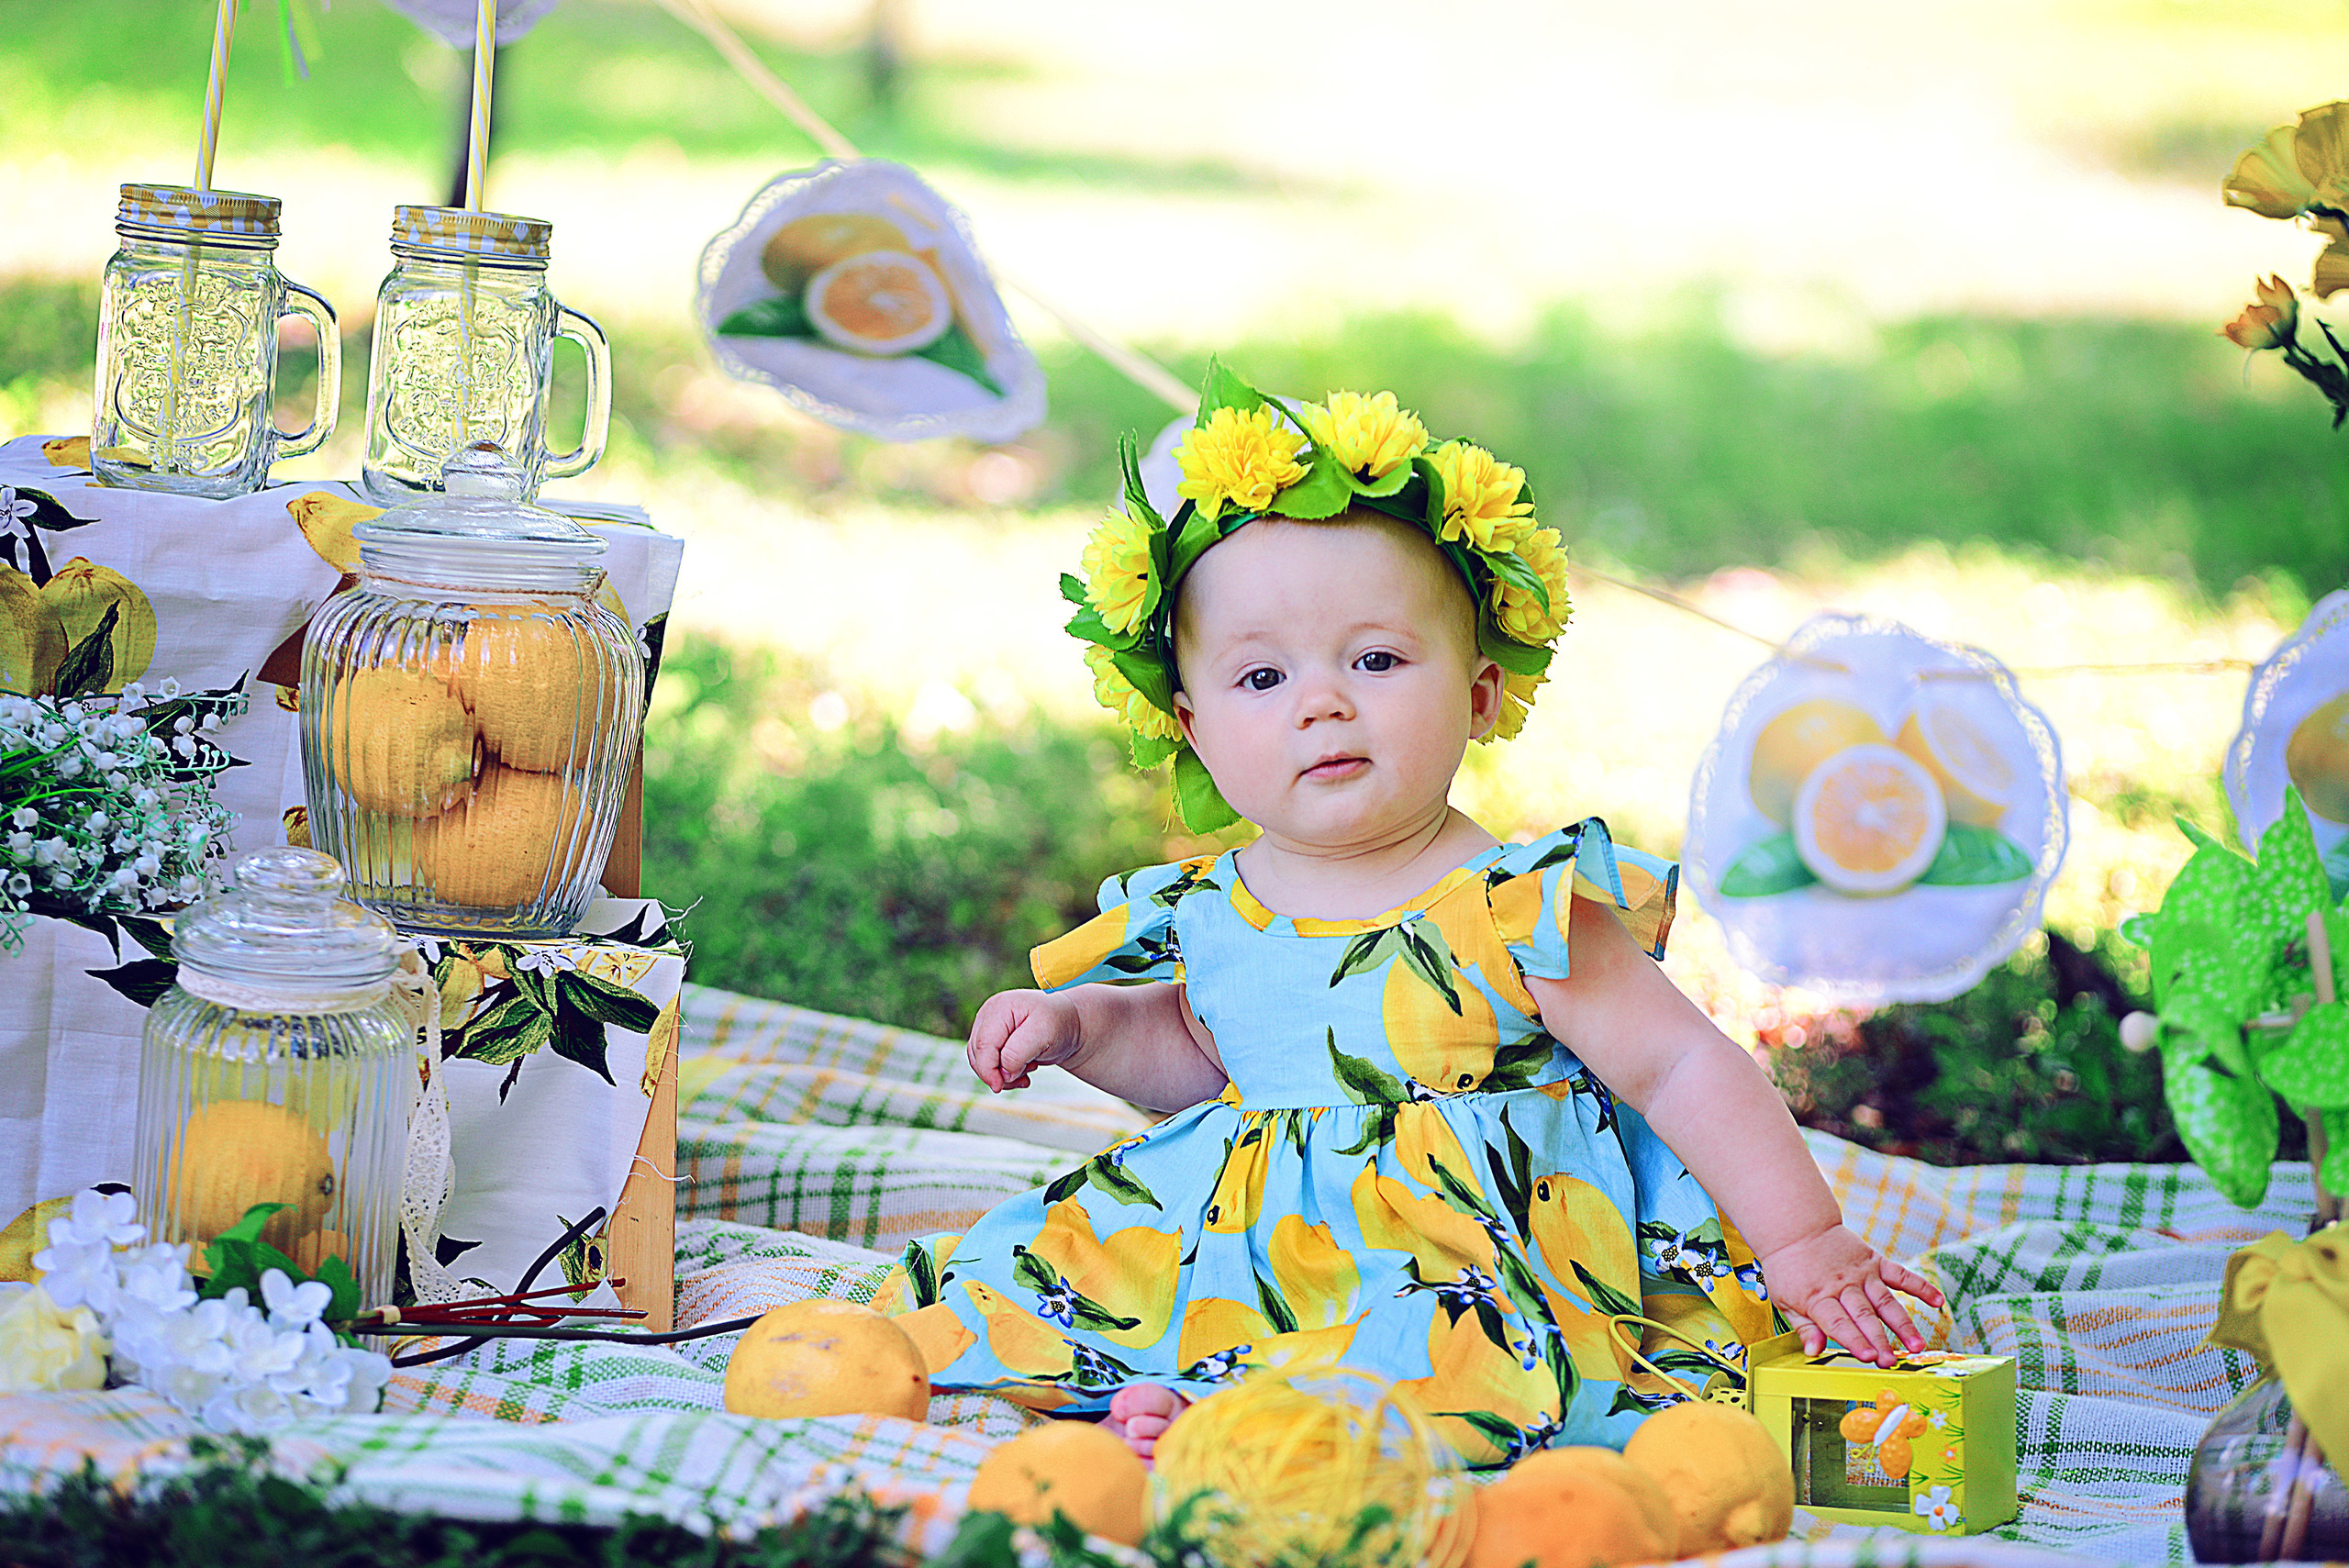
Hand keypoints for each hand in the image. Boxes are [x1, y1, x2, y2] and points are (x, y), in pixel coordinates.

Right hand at [965, 988, 1082, 1092]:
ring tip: (1030, 1068)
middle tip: (1028, 1072)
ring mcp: (988, 1027)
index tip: (1000, 1086)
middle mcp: (989, 1014)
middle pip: (979, 1054)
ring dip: (1003, 1075)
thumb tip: (1003, 1072)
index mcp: (1000, 1007)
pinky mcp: (992, 1040)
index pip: (983, 1044)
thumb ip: (1018, 1052)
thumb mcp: (1044, 1034)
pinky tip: (1024, 1071)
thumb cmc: (1058, 1024)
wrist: (1068, 1024)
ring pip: (980, 1061)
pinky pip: (987, 1064)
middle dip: (998, 1072)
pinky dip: (1004, 1074)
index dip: (988, 1069)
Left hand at [1759, 1224, 1944, 1366]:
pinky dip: (1920, 1286)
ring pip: (1886, 1302)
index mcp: (1818, 1297)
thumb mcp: (1784, 1300)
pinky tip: (1937, 1301)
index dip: (1854, 1341)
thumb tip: (1814, 1352)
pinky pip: (1900, 1274)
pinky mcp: (1874, 1261)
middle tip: (1891, 1361)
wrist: (1796, 1228)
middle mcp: (1843, 1285)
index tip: (1869, 1357)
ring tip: (1916, 1346)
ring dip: (1902, 1325)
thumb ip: (1804, 1327)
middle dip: (1879, 1340)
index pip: (1839, 1323)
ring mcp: (1861, 1273)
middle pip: (1865, 1316)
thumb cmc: (1788, 1269)